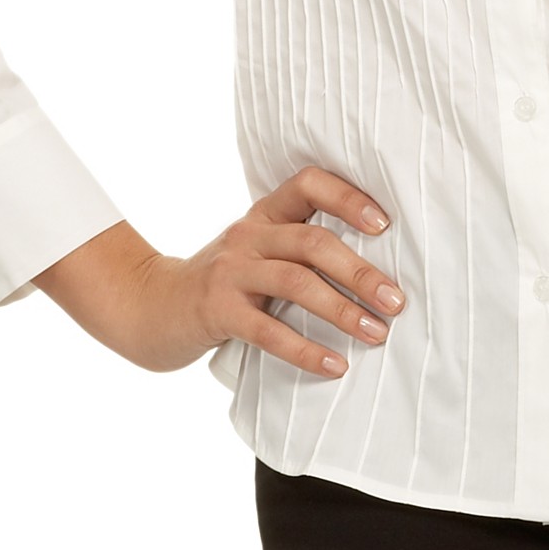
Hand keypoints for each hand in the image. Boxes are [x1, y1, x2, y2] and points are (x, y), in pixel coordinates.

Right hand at [150, 165, 406, 378]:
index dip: (348, 198)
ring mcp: (230, 271)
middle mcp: (248, 235)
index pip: (309, 184)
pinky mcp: (217, 311)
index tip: (385, 225)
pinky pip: (268, 331)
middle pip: (314, 242)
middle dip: (361, 272)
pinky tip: (334, 366)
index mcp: (265, 214)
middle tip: (397, 301)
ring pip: (297, 282)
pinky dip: (306, 350)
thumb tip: (377, 271)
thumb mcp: (257, 252)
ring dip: (343, 310)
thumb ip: (299, 249)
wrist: (151, 308)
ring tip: (377, 333)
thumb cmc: (224, 283)